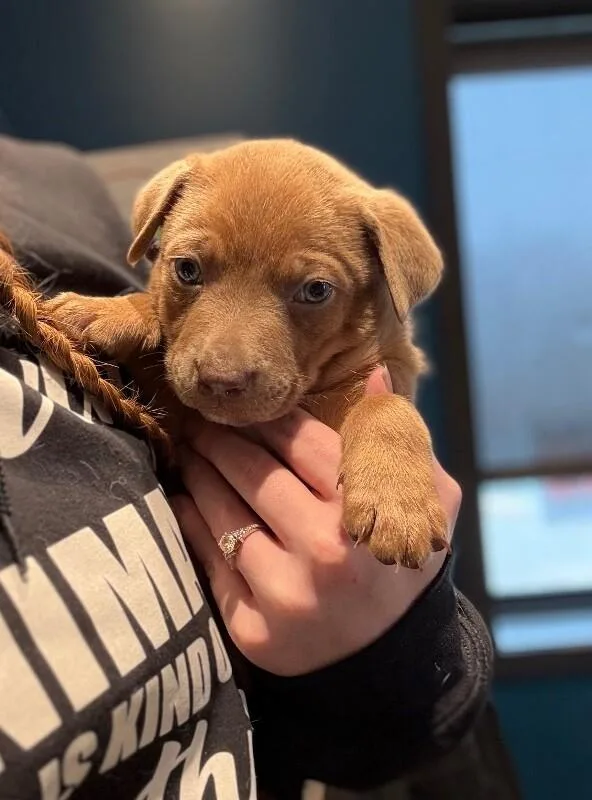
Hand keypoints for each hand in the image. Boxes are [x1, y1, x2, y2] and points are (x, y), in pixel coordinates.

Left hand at [171, 366, 460, 676]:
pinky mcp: (252, 630)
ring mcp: (284, 595)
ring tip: (191, 451)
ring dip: (200, 472)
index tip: (252, 408)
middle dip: (221, 438)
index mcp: (366, 515)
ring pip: (223, 512)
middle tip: (201, 420)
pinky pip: (209, 561)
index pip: (305, 445)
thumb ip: (400, 442)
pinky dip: (192, 522)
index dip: (272, 420)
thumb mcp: (430, 504)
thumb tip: (375, 376)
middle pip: (255, 473)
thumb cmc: (405, 567)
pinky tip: (188, 498)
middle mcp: (324, 554)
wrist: (389, 662)